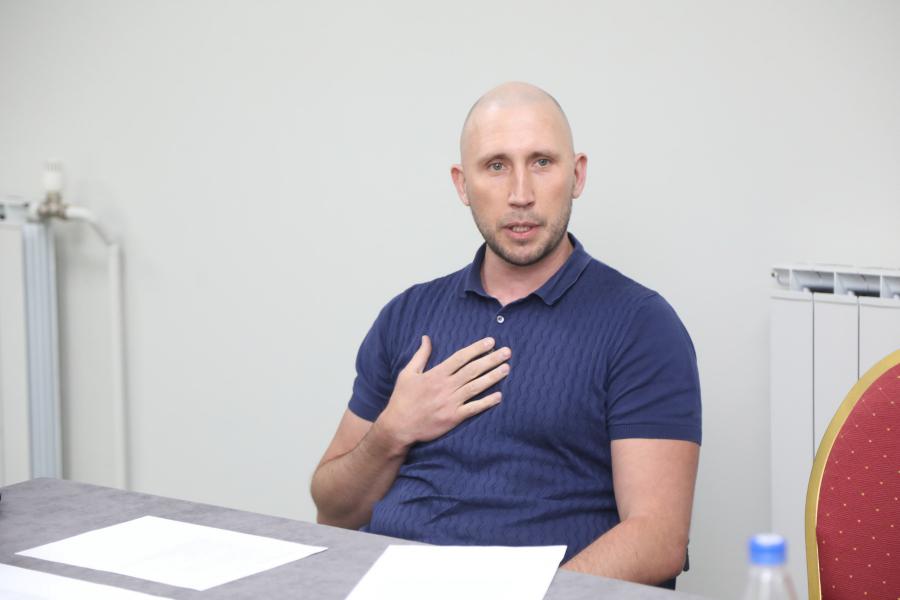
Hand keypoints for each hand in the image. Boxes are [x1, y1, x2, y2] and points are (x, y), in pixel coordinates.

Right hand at [377, 335, 509, 446]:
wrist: (398, 426)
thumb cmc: (402, 399)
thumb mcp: (407, 373)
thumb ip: (420, 355)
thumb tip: (426, 337)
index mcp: (436, 374)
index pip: (461, 357)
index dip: (477, 349)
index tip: (491, 341)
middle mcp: (445, 387)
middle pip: (473, 370)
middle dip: (491, 359)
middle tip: (507, 352)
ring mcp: (450, 403)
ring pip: (476, 387)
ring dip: (493, 377)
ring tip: (506, 368)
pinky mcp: (453, 418)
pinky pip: (473, 408)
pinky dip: (486, 402)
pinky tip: (499, 396)